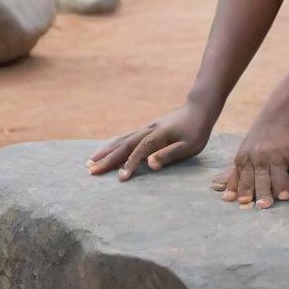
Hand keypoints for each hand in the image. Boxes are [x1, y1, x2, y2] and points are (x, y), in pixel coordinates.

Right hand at [85, 105, 212, 180]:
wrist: (198, 109)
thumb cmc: (196, 130)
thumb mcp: (189, 145)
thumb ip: (169, 154)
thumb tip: (150, 164)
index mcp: (159, 135)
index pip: (141, 151)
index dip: (130, 164)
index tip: (120, 178)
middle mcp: (148, 130)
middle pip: (125, 145)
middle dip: (108, 159)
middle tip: (90, 171)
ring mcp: (146, 129)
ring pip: (122, 140)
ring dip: (106, 150)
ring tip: (89, 161)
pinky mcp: (146, 129)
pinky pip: (125, 137)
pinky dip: (113, 144)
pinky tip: (105, 149)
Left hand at [210, 115, 288, 207]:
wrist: (281, 115)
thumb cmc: (259, 139)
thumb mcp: (244, 154)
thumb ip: (236, 176)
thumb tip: (226, 198)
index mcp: (247, 159)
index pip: (245, 178)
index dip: (245, 190)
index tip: (244, 202)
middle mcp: (262, 158)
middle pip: (262, 178)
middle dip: (262, 191)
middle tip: (264, 205)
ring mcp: (281, 156)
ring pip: (280, 174)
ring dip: (282, 186)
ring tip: (284, 198)